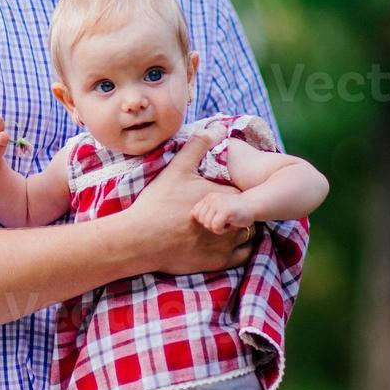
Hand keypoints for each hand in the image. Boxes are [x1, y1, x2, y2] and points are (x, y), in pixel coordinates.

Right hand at [123, 129, 254, 274]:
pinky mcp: (219, 263)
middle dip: (242, 208)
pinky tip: (226, 240)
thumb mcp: (177, 169)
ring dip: (241, 227)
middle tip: (228, 206)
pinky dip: (239, 247)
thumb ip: (198, 146)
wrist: (140, 240)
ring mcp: (226, 245)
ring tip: (227, 222)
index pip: (246, 191)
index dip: (238, 188)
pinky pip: (243, 255)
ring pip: (248, 234)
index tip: (227, 188)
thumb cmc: (158, 203)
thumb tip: (217, 127)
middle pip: (250, 213)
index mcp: (225, 198)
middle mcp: (232, 222)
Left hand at [191, 191, 252, 234]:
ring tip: (228, 222)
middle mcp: (211, 199)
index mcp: (208, 198)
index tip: (217, 219)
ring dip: (218, 228)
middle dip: (211, 225)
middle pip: (201, 221)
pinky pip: (215, 227)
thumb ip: (207, 211)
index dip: (205, 221)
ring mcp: (217, 204)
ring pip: (207, 224)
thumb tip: (191, 215)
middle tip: (224, 221)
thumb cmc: (236, 211)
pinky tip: (230, 225)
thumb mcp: (219, 208)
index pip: (195, 214)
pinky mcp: (224, 211)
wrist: (253, 205)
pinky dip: (222, 230)